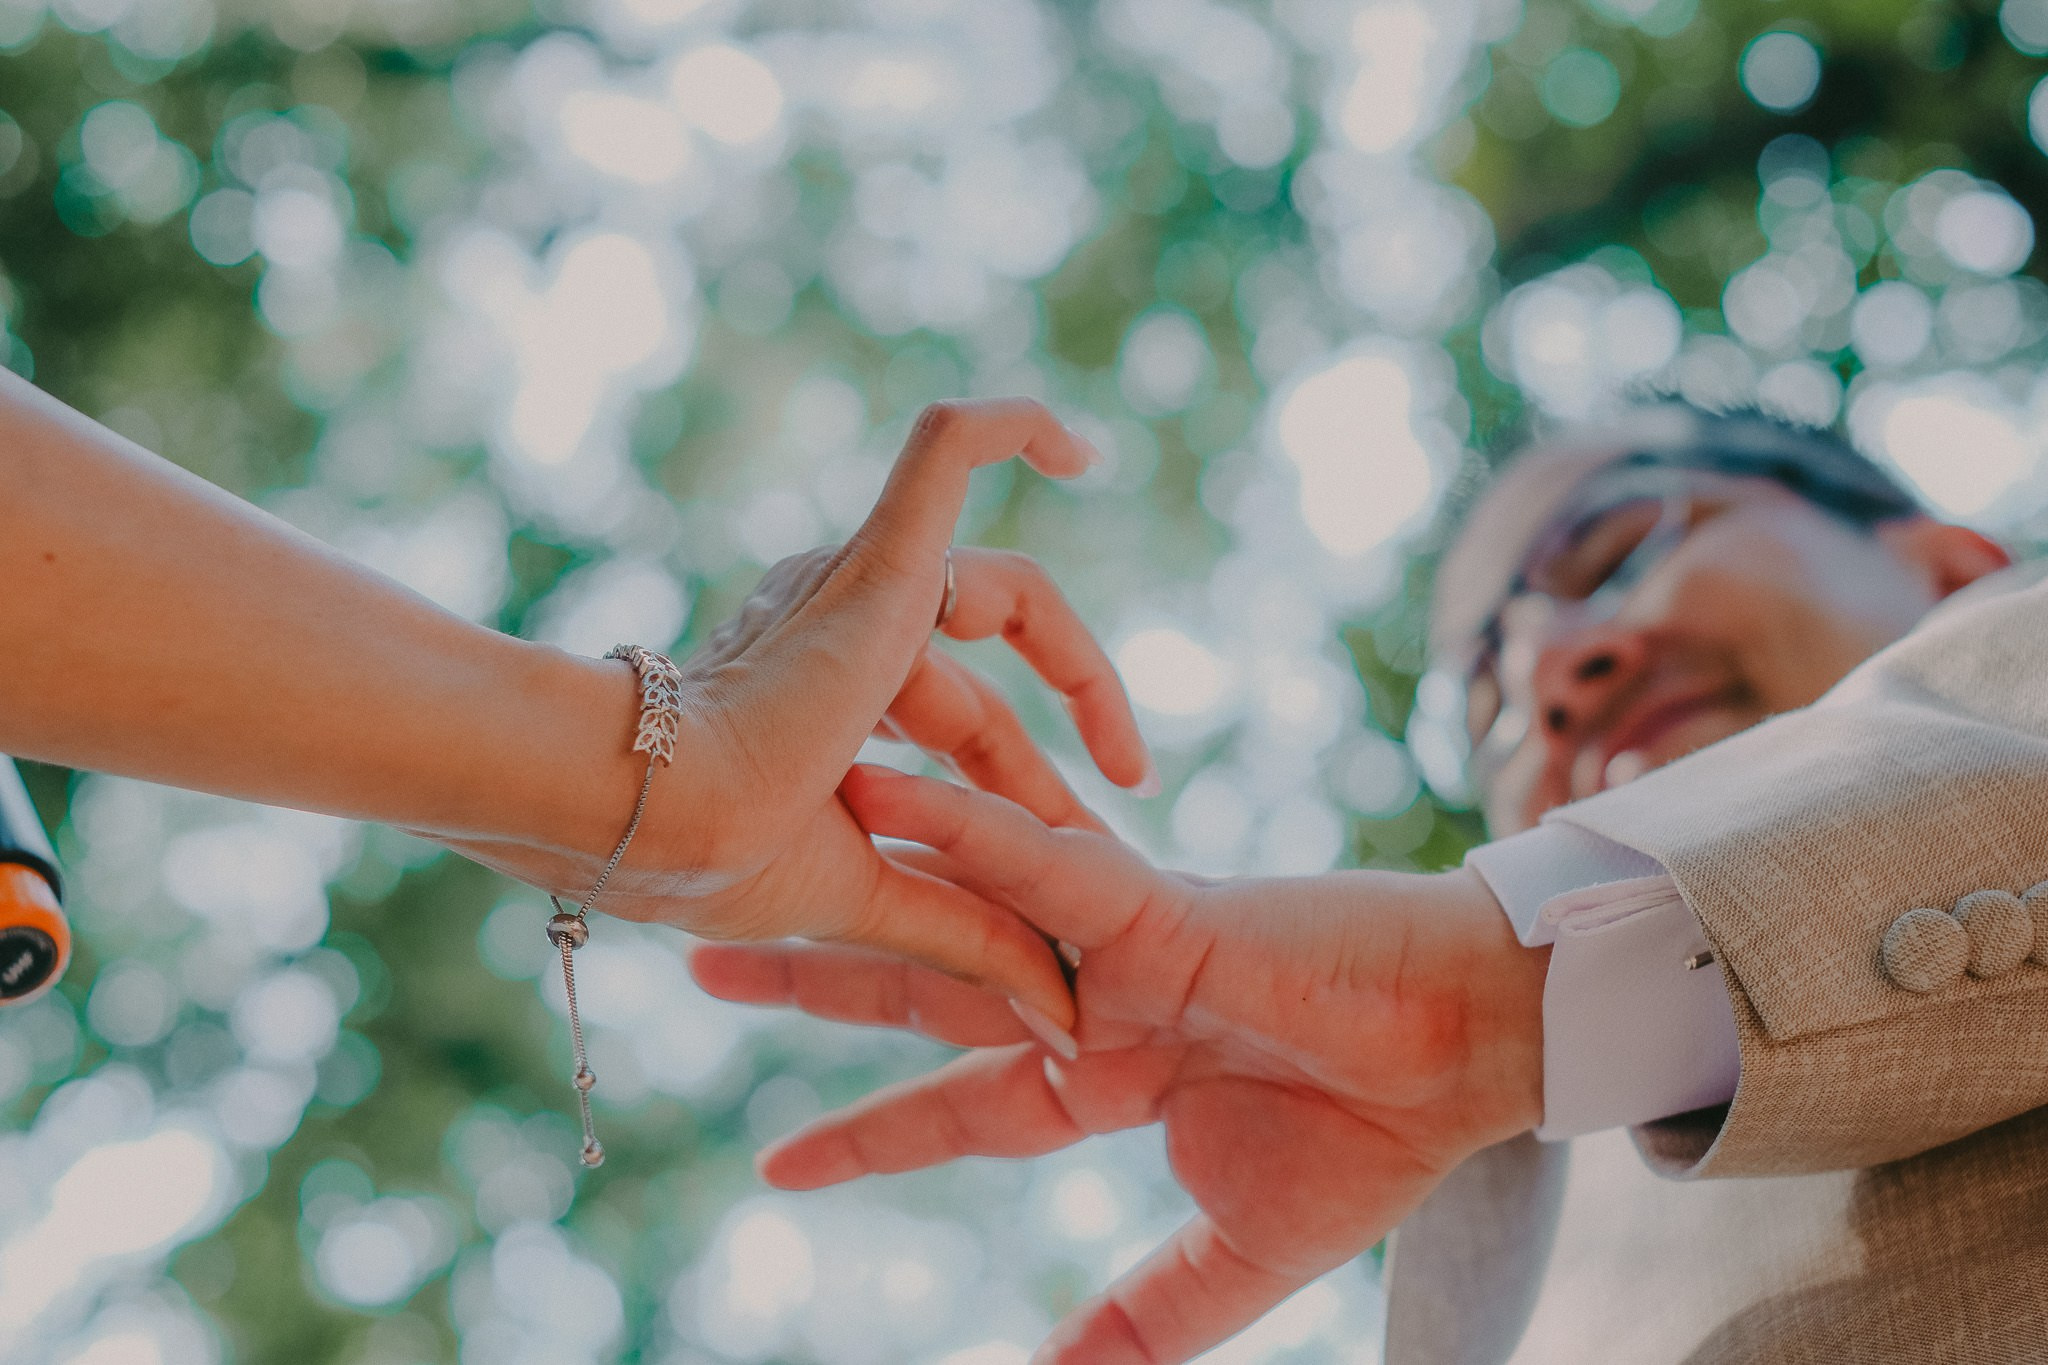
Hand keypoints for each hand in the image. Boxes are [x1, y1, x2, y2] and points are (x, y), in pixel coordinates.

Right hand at [442, 400, 1148, 1028]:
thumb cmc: (721, 857)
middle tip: (1106, 842)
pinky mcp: (875, 558)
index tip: (1087, 847)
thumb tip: (1060, 1014)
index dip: (1026, 791)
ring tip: (1125, 768)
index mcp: (822, 698)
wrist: (658, 815)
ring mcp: (855, 582)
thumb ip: (968, 933)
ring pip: (998, 599)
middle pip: (981, 695)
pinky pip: (946, 451)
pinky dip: (1007, 430)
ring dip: (1077, 679)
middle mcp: (836, 627)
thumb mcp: (876, 899)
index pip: (959, 728)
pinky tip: (1077, 443)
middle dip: (1045, 778)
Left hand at [692, 767, 1547, 1364]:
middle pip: (923, 982)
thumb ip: (1140, 1322)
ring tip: (765, 836)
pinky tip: (880, 800)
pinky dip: (962, 832)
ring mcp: (1113, 945)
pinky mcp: (1156, 905)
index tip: (781, 1167)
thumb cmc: (1373, 1144)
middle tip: (704, 958)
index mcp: (1102, 1076)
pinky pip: (1039, 865)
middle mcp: (1087, 998)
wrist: (1470, 1057)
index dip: (869, 1135)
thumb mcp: (1236, 1261)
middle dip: (816, 977)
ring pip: (958, 904)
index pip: (957, 1106)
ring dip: (859, 872)